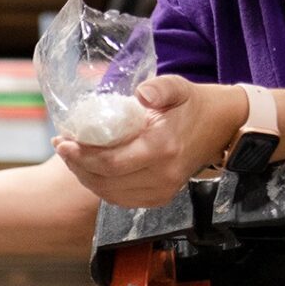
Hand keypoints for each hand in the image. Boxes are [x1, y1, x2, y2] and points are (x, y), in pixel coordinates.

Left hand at [53, 76, 246, 208]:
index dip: (82, 156)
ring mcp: (163, 190)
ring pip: (110, 194)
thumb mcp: (179, 86)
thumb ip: (160, 87)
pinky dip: (101, 187)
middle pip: (105, 181)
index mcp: (163, 148)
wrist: (223, 126)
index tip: (63, 141)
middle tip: (61, 146)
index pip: (112, 162)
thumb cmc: (195, 104)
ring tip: (71, 157)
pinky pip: (122, 199)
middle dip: (77, 165)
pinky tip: (90, 171)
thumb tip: (141, 93)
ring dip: (85, 178)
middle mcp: (163, 175)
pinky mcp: (161, 197)